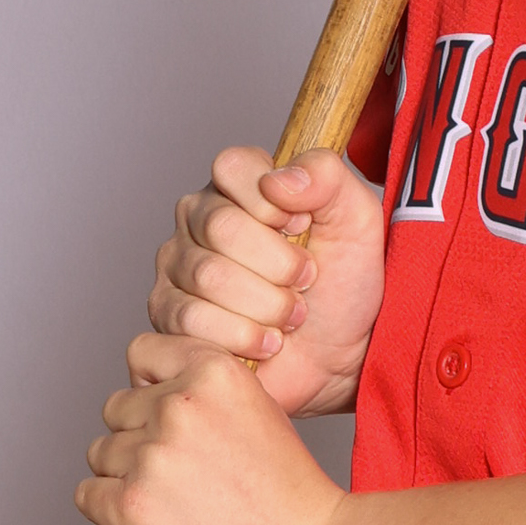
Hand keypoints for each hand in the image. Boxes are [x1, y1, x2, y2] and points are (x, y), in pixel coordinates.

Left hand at [77, 347, 350, 524]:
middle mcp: (178, 405)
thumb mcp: (259, 409)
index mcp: (214, 372)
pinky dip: (108, 508)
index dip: (150, 384)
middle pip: (117, 409)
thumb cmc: (287, 490)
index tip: (164, 410)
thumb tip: (154, 391)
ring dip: (123, 474)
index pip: (142, 353)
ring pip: (101, 453)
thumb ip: (207, 391)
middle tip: (175, 470)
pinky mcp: (129, 506)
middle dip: (137, 435)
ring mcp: (151, 456)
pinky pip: (88, 494)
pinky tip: (146, 519)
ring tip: (169, 499)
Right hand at [136, 146, 384, 416]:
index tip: (304, 228)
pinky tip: (266, 340)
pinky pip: (192, 319)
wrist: (337, 357)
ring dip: (267, 304)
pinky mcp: (168, 314)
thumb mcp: (357, 218)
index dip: (273, 205)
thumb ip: (327, 176)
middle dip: (279, 264)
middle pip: (221, 227)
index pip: (232, 167)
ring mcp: (178, 265)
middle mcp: (199, 217)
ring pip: (208, 276)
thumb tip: (276, 179)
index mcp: (240, 183)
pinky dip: (243, 336)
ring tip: (291, 315)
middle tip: (305, 280)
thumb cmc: (344, 283)